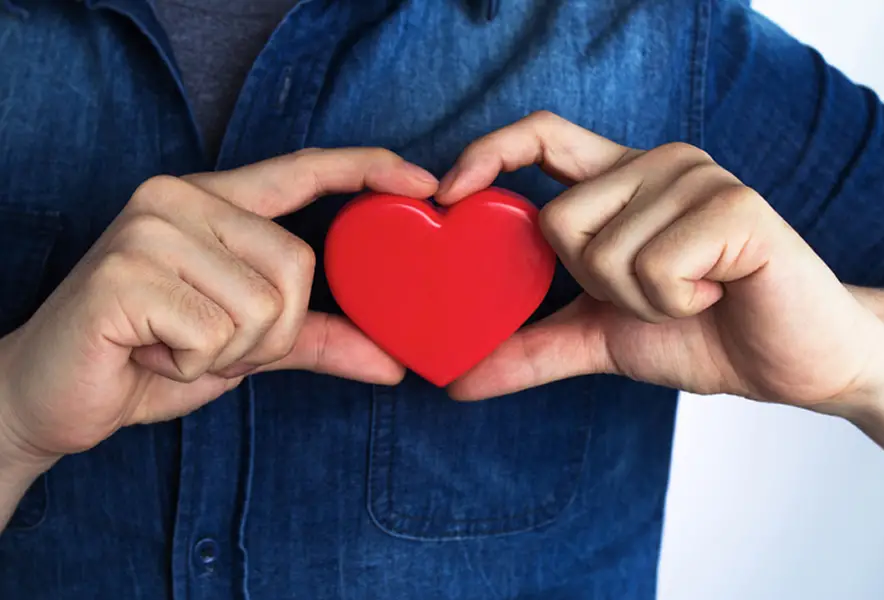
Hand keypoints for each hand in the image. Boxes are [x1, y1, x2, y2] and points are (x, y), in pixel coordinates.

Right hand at [0, 148, 436, 468]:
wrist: (53, 393)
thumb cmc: (152, 358)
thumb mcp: (246, 346)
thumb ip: (316, 340)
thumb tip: (392, 362)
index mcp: (212, 202)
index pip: (303, 170)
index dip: (367, 169)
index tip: (423, 182)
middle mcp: (178, 197)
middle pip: (296, 264)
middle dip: (270, 332)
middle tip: (210, 344)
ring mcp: (148, 228)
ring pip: (261, 304)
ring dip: (229, 353)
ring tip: (175, 346)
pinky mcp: (125, 272)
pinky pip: (215, 332)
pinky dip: (194, 365)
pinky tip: (151, 353)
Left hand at [437, 112, 883, 450]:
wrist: (790, 363)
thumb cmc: (701, 334)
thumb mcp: (600, 337)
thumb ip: (532, 347)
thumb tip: (455, 379)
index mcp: (621, 180)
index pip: (541, 136)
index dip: (488, 152)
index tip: (449, 194)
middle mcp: (655, 163)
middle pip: (558, 219)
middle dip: (594, 284)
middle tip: (655, 291)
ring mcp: (696, 177)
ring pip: (603, 250)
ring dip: (642, 301)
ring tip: (694, 294)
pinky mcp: (734, 205)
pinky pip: (654, 267)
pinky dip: (676, 303)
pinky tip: (716, 294)